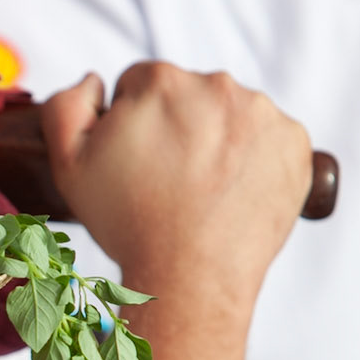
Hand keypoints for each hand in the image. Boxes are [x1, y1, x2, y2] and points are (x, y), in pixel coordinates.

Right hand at [42, 63, 311, 308]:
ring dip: (219, 141)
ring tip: (204, 191)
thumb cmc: (128, 225)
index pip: (141, 84)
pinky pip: (270, 139)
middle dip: (179, 128)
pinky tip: (235, 193)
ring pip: (232, 116)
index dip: (133, 123)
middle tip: (170, 181)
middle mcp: (217, 85)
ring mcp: (262, 113)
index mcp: (161, 82)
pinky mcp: (294, 142)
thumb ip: (65, 108)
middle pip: (190, 96)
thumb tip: (93, 81)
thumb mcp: (70, 167)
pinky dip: (257, 160)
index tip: (139, 161)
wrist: (192, 277)